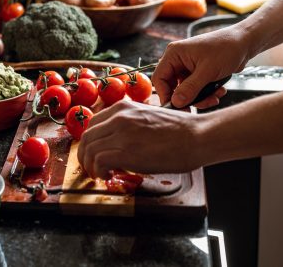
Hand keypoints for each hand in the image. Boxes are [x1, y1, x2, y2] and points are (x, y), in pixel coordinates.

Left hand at [77, 100, 201, 178]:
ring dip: (90, 166)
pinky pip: (98, 161)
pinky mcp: (126, 151)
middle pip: (87, 137)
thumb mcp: (148, 116)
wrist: (197, 136)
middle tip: (92, 168)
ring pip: (89, 149)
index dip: (90, 142)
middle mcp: (119, 117)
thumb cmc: (180, 130)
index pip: (93, 124)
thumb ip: (130, 123)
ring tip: (100, 174)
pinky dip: (98, 171)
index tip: (94, 153)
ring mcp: (121, 133)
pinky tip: (108, 176)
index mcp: (123, 107)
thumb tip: (120, 140)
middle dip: (85, 155)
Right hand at [153, 26, 250, 107]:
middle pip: (173, 87)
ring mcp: (188, 66)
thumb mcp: (208, 71)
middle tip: (199, 106)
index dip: (166, 95)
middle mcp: (179, 60)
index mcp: (175, 54)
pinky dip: (207, 93)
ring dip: (200, 97)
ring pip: (186, 91)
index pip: (160, 78)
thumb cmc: (226, 48)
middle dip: (188, 98)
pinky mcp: (198, 72)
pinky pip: (196, 89)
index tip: (177, 107)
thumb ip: (190, 88)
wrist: (245, 42)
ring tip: (215, 96)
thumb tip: (176, 102)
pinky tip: (219, 91)